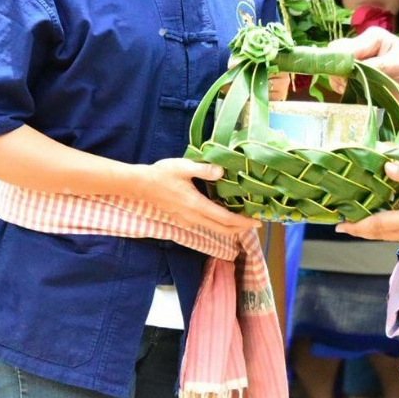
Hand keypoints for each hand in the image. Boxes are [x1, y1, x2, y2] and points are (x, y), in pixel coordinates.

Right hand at [135, 158, 261, 236]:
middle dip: (240, 228)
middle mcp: (193, 218)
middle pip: (222, 230)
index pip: (225, 219)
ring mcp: (187, 221)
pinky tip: (223, 215)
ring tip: (243, 219)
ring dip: (230, 227)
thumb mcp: (183, 167)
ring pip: (214, 229)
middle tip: (255, 223)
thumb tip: (222, 171)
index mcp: (196, 205)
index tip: (257, 222)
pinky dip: (218, 224)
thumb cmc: (162, 174)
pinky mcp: (183, 220)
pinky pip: (205, 225)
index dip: (243, 222)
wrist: (141, 185)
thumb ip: (203, 169)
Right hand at [329, 28, 398, 120]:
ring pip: (337, 68)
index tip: (343, 79)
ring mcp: (362, 62)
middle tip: (346, 87)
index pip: (344, 47)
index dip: (339, 63)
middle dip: (337, 71)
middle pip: (336, 55)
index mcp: (373, 37)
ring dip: (340, 80)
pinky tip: (353, 93)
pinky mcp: (362, 76)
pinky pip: (343, 79)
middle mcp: (364, 47)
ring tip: (352, 91)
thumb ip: (376, 65)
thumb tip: (352, 69)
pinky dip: (344, 86)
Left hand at [336, 161, 398, 242]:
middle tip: (342, 225)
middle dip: (362, 230)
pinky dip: (388, 226)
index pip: (381, 225)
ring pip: (392, 235)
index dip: (359, 225)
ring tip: (357, 220)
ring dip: (374, 229)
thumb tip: (385, 167)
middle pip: (383, 234)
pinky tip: (383, 215)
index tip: (341, 226)